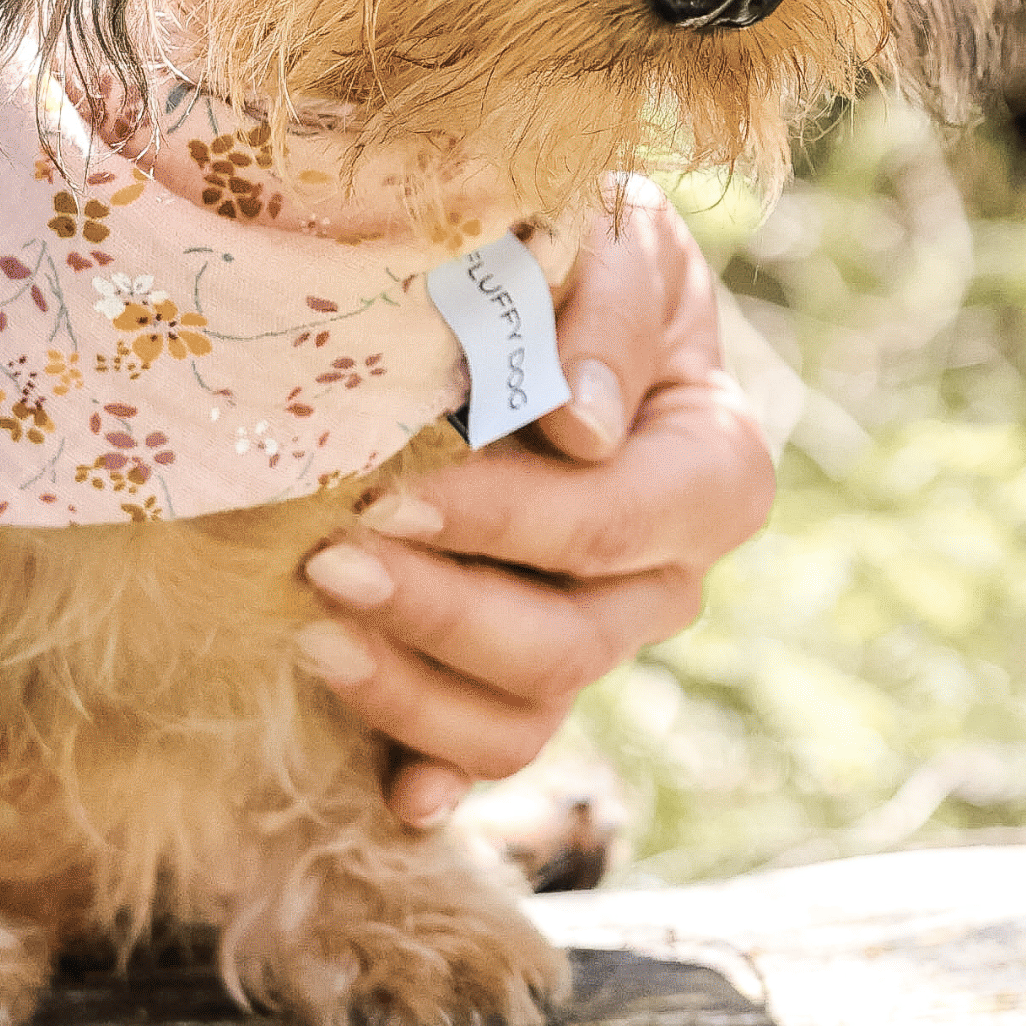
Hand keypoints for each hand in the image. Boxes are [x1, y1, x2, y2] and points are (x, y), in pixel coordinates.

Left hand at [296, 189, 778, 827]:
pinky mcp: (518, 673)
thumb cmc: (574, 246)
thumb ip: (606, 311)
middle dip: (440, 612)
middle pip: (567, 641)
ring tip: (313, 637)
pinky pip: (490, 749)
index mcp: (713, 470)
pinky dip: (438, 775)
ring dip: (415, 692)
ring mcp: (596, 637)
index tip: (390, 495)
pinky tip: (391, 791)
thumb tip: (584, 429)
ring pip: (526, 716)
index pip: (609, 524)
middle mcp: (666, 577)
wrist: (527, 284)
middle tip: (327, 567)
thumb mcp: (614, 235)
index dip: (503, 522)